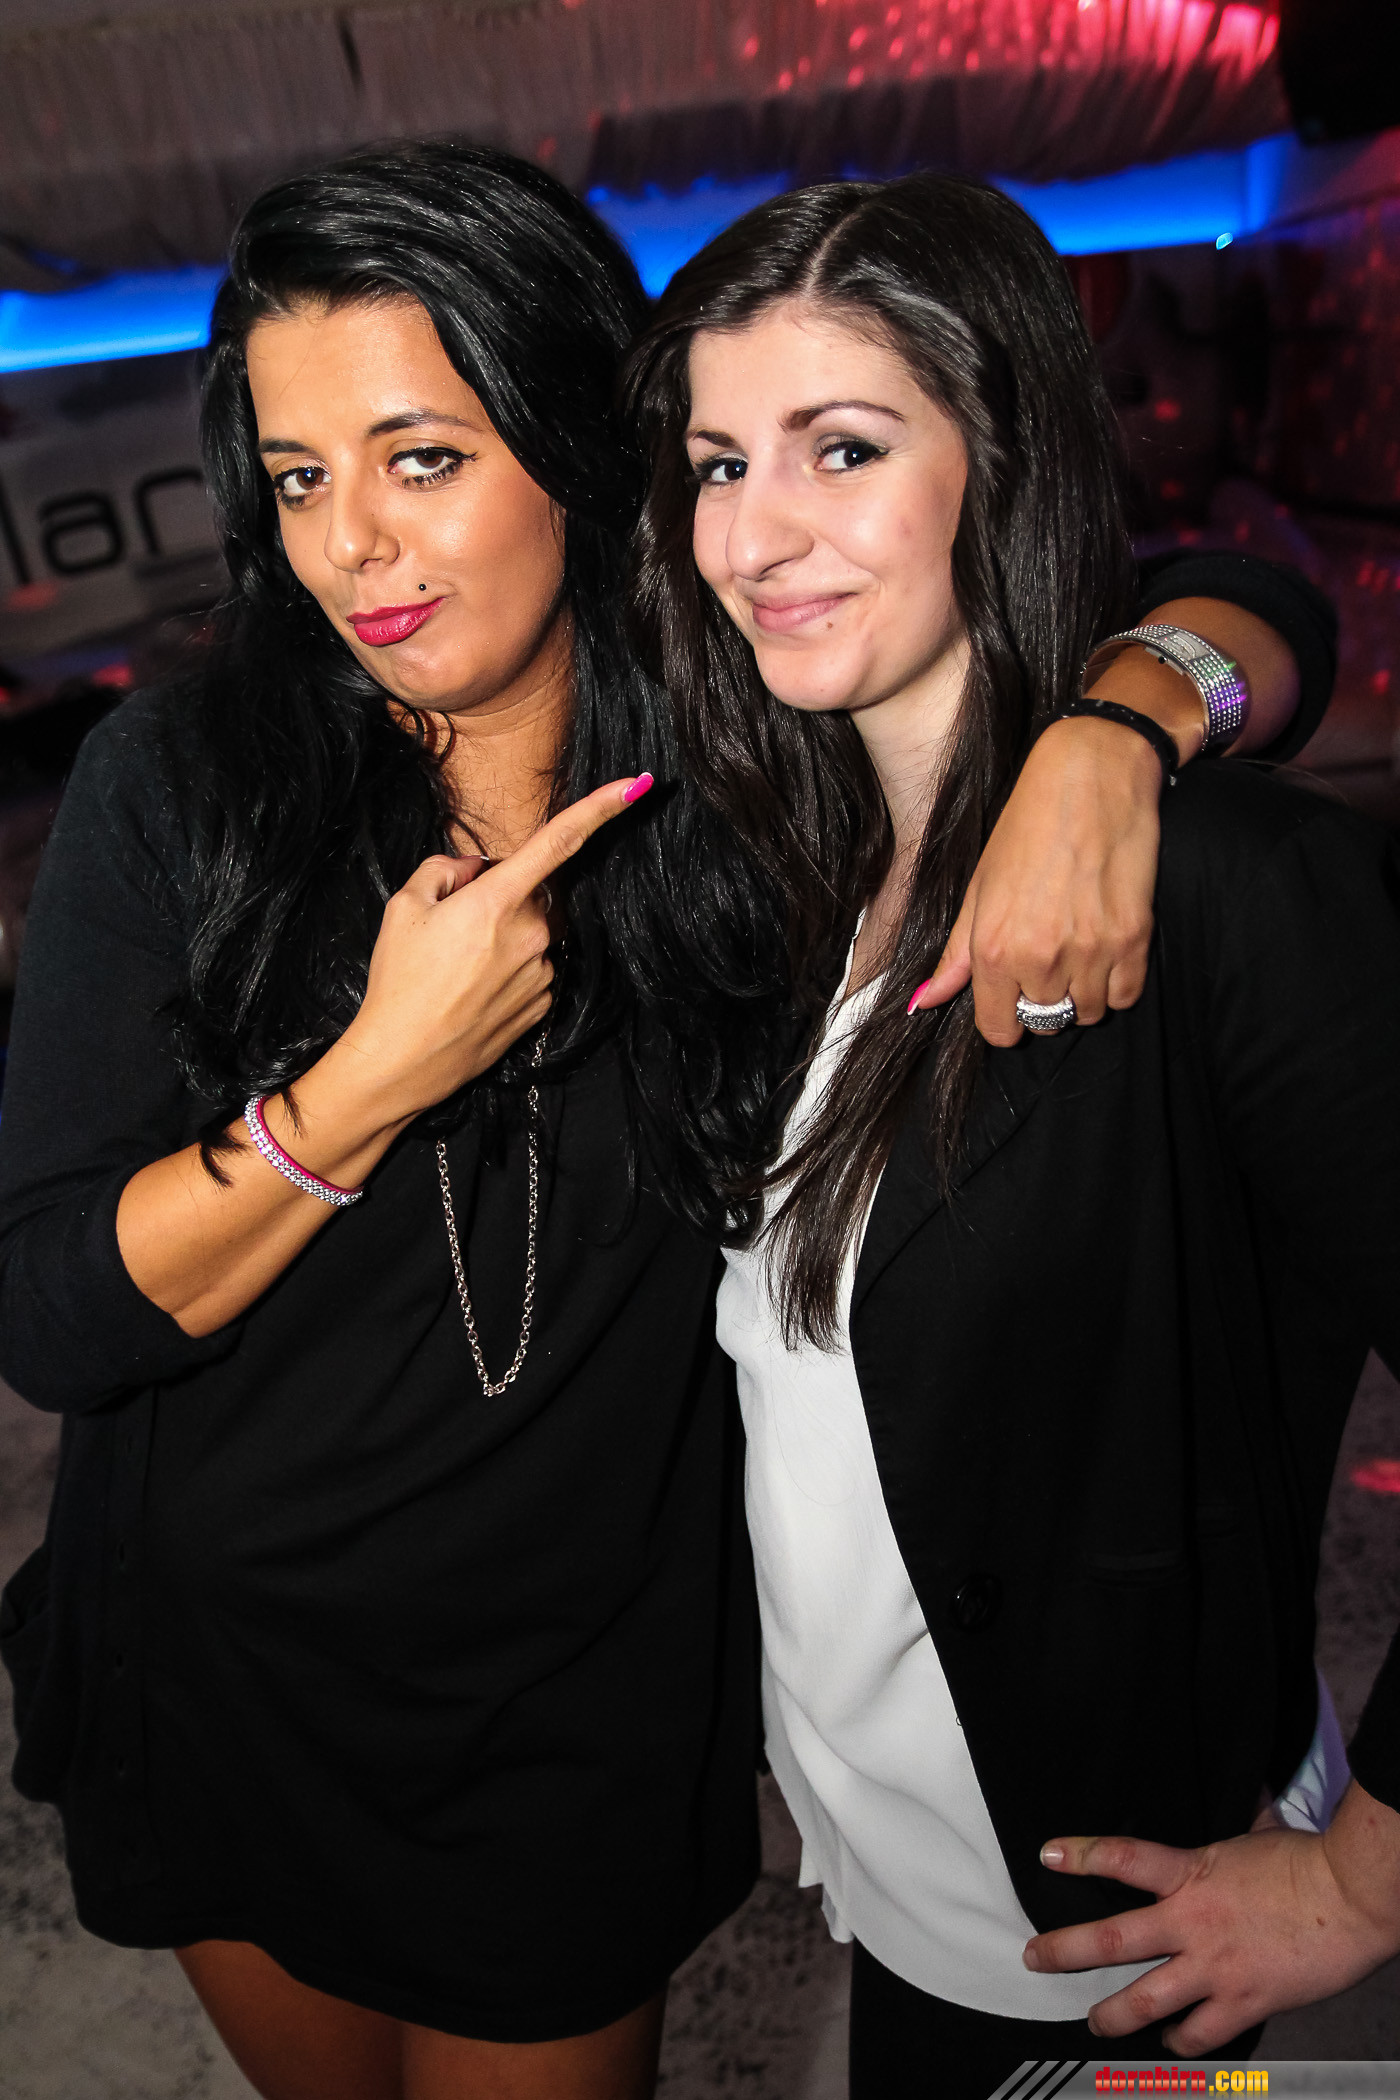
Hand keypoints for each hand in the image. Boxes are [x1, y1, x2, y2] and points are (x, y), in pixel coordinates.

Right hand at [339, 773, 649, 1123]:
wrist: (404, 1061)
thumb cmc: (399, 982)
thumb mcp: (404, 908)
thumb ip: (444, 869)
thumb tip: (474, 868)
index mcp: (498, 902)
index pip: (559, 842)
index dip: (600, 808)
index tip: (637, 785)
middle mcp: (533, 935)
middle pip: (531, 893)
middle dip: (500, 897)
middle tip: (452, 930)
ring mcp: (542, 972)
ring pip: (531, 933)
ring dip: (502, 938)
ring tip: (455, 970)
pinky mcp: (543, 1004)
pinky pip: (532, 968)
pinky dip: (507, 970)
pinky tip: (471, 992)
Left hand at [910, 716, 1160, 1043]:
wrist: (1091, 776)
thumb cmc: (1028, 825)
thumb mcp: (980, 887)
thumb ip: (956, 955)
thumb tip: (923, 1002)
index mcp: (994, 948)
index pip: (999, 1029)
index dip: (1002, 1018)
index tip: (1009, 999)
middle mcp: (1040, 958)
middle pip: (1044, 1021)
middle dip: (1041, 1000)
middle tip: (1046, 959)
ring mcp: (1091, 952)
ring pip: (1086, 1013)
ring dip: (1080, 993)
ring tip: (1076, 949)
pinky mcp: (1134, 939)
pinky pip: (1124, 997)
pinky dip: (1115, 984)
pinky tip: (1104, 950)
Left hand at [1023, 1781, 1399, 2052]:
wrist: (1351, 1898)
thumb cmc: (1307, 1861)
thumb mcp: (1254, 1834)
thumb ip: (1235, 1824)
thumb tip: (1245, 1791)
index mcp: (1192, 1872)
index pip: (1122, 1858)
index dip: (1080, 1854)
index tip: (1047, 1854)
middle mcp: (1192, 1923)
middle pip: (1113, 1940)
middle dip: (1066, 1951)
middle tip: (1035, 1958)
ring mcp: (1215, 1968)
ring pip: (1145, 2001)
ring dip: (1112, 2015)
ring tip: (1094, 2022)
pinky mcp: (1245, 2003)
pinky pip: (1201, 2034)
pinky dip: (1182, 2041)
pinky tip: (1172, 2042)